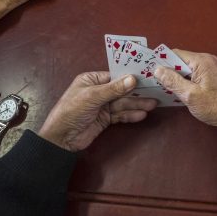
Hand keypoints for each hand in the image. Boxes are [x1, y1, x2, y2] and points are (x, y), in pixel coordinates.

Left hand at [39, 72, 156, 151]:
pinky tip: (142, 115)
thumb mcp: (92, 97)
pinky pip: (120, 115)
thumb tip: (133, 79)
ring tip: (153, 104)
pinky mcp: (105, 119)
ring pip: (123, 103)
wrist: (61, 139)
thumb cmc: (72, 111)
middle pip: (121, 90)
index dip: (130, 77)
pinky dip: (130, 115)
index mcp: (92, 80)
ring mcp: (102, 106)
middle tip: (155, 91)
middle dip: (137, 92)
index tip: (147, 76)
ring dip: (137, 104)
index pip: (115, 76)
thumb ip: (114, 89)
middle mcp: (98, 91)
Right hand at [153, 50, 216, 145]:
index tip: (148, 70)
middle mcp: (206, 60)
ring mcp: (210, 68)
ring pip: (186, 69)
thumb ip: (173, 81)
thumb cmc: (216, 107)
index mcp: (202, 61)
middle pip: (180, 61)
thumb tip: (157, 69)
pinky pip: (193, 74)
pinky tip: (177, 91)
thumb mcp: (190, 95)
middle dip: (168, 70)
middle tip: (152, 81)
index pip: (175, 54)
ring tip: (162, 87)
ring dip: (176, 77)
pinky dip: (185, 81)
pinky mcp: (212, 77)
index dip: (162, 62)